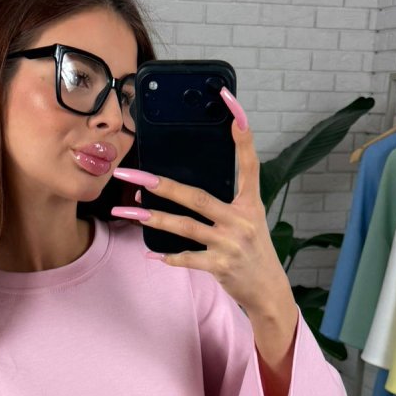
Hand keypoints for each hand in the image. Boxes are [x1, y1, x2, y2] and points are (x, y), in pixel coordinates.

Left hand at [110, 85, 291, 318]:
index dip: (242, 135)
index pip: (248, 163)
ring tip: (127, 211)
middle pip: (197, 196)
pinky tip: (150, 254)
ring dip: (152, 219)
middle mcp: (241, 220)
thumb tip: (183, 187)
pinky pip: (188, 259)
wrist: (268, 290)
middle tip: (133, 173)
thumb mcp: (249, 220)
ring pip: (185, 227)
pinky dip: (168, 257)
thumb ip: (225, 202)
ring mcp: (230, 243)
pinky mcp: (221, 266)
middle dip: (162, 185)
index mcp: (250, 203)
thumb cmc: (253, 250)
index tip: (231, 105)